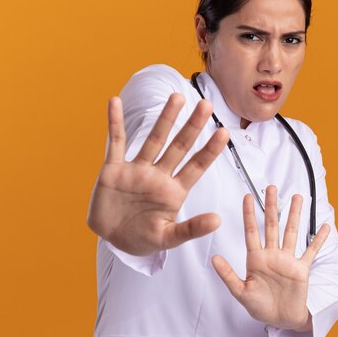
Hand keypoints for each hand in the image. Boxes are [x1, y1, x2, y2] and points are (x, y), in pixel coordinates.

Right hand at [87, 93, 228, 255]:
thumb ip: (191, 229)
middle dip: (193, 127)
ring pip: (154, 139)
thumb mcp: (168, 238)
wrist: (112, 240)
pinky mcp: (113, 169)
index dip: (210, 150)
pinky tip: (115, 102)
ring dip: (165, 118)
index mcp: (174, 191)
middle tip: (206, 104)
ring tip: (177, 97)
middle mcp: (158, 175)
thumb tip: (218, 221)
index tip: (224, 132)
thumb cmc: (143, 239)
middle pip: (179, 146)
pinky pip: (115, 142)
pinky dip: (114, 122)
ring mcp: (137, 170)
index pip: (196, 166)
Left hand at [212, 186, 330, 330]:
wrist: (281, 320)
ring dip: (294, 215)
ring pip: (291, 232)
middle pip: (272, 225)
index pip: (252, 231)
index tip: (247, 197)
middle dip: (272, 206)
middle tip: (271, 187)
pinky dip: (318, 240)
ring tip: (297, 197)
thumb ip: (228, 275)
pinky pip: (311, 251)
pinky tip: (324, 227)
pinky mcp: (301, 269)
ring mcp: (287, 260)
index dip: (249, 214)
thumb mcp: (241, 292)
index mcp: (256, 259)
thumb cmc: (260, 307)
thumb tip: (213, 258)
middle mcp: (272, 255)